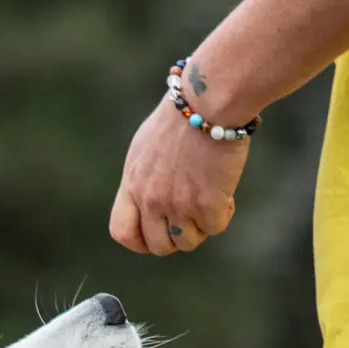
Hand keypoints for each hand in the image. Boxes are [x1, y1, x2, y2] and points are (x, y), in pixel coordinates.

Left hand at [109, 100, 250, 255]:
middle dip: (177, 237)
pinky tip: (225, 191)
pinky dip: (223, 214)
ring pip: (188, 243)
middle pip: (158, 246)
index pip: (122, 232)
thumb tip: (151, 203)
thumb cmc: (183, 115)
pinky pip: (215, 228)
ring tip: (209, 198)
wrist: (209, 101)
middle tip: (192, 216)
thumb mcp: (147, 147)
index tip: (157, 233)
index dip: (140, 241)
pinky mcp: (206, 204)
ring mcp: (177, 204)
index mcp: (132, 183)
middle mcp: (150, 199)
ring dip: (201, 227)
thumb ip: (144, 177)